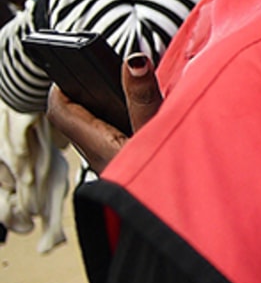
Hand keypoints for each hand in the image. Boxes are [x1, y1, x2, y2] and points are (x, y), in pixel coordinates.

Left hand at [46, 52, 161, 171]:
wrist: (179, 220)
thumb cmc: (164, 181)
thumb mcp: (157, 131)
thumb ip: (143, 95)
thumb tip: (131, 62)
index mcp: (98, 144)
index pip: (60, 111)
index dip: (62, 88)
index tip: (74, 70)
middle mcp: (100, 157)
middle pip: (79, 121)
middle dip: (88, 97)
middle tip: (104, 78)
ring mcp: (114, 167)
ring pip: (98, 134)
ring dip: (107, 114)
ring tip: (124, 96)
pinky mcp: (129, 173)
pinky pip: (116, 144)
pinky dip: (123, 128)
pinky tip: (145, 126)